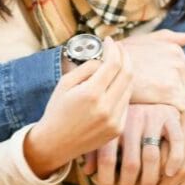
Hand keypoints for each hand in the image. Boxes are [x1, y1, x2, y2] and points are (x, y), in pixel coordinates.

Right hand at [24, 38, 132, 177]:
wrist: (55, 144)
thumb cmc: (57, 110)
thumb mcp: (65, 83)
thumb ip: (86, 68)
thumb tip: (103, 60)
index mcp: (91, 94)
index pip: (113, 63)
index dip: (114, 48)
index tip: (109, 40)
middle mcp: (106, 108)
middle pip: (127, 73)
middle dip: (125, 56)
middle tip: (118, 47)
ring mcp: (114, 120)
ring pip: (129, 88)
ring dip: (125, 72)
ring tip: (116, 63)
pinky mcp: (118, 129)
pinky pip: (126, 103)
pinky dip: (122, 89)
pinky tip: (113, 84)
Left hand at [84, 103, 183, 184]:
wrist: (152, 91)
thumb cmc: (126, 120)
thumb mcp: (108, 129)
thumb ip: (97, 149)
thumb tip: (87, 171)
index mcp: (114, 123)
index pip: (107, 157)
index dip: (105, 179)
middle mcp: (133, 119)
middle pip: (130, 161)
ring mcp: (153, 117)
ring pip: (152, 156)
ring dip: (149, 180)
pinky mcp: (171, 118)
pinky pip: (175, 141)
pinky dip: (174, 159)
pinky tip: (169, 173)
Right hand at [121, 29, 184, 109]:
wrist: (104, 70)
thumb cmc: (122, 57)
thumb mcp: (144, 40)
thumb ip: (169, 38)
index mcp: (175, 49)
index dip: (177, 83)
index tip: (159, 87)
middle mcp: (179, 60)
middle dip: (177, 92)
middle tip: (156, 95)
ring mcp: (175, 75)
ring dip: (172, 103)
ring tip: (152, 101)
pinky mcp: (170, 91)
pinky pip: (180, 108)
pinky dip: (169, 111)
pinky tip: (154, 107)